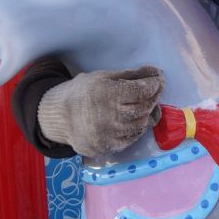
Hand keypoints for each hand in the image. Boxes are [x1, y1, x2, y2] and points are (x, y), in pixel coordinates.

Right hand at [39, 66, 163, 160]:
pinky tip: (134, 119)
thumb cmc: (84, 92)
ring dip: (146, 113)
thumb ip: (130, 75)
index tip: (158, 80)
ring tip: (143, 105)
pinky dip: (138, 128)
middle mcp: (109, 116)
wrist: (60, 117)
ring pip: (141, 124)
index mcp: (106, 94)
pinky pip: (133, 138)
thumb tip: (155, 71)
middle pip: (144, 107)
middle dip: (153, 98)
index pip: (141, 91)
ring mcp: (109, 134)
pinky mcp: (108, 147)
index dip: (153, 85)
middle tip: (154, 91)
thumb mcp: (104, 77)